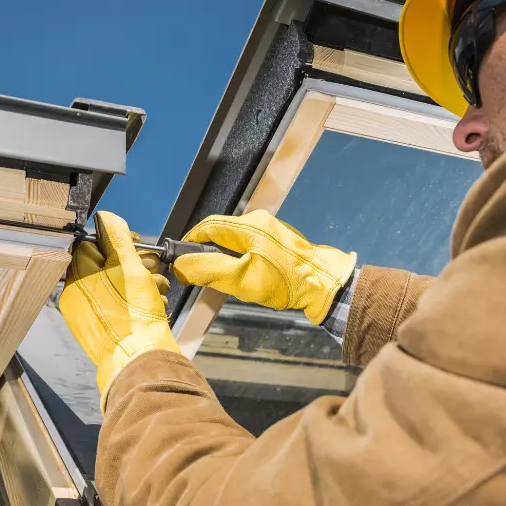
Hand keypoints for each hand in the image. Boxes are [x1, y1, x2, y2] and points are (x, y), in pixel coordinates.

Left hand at [59, 211, 178, 409]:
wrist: (142, 360)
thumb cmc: (134, 315)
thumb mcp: (127, 265)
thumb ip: (116, 237)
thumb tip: (105, 217)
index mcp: (77, 280)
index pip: (89, 245)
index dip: (116, 240)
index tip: (136, 243)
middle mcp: (78, 298)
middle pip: (105, 266)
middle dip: (134, 263)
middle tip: (152, 268)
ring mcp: (89, 317)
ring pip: (117, 287)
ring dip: (141, 283)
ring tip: (157, 290)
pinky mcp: (104, 331)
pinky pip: (119, 308)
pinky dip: (137, 303)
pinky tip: (153, 306)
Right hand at [171, 210, 356, 324]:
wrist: (325, 285)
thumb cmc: (287, 282)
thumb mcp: (242, 279)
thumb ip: (209, 270)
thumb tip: (181, 265)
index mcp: (249, 226)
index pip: (207, 226)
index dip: (190, 242)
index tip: (181, 259)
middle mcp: (259, 221)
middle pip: (221, 232)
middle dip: (208, 252)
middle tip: (203, 274)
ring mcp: (271, 229)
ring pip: (235, 240)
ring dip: (225, 257)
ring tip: (226, 278)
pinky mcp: (279, 240)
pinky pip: (250, 244)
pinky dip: (241, 258)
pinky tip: (247, 275)